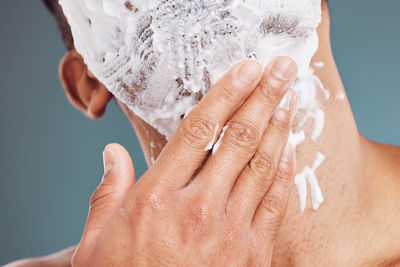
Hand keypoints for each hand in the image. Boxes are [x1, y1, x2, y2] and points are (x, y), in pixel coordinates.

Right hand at [73, 57, 297, 265]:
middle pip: (238, 139)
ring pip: (261, 166)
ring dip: (278, 128)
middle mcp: (197, 209)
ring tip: (289, 99)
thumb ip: (107, 190)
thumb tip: (113, 154)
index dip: (225, 94)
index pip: (198, 131)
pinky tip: (289, 149)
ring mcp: (230, 233)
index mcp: (156, 199)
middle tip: (281, 70)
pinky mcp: (252, 255)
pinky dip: (283, 173)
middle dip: (263, 98)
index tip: (246, 69)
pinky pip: (274, 204)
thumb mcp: (98, 240)